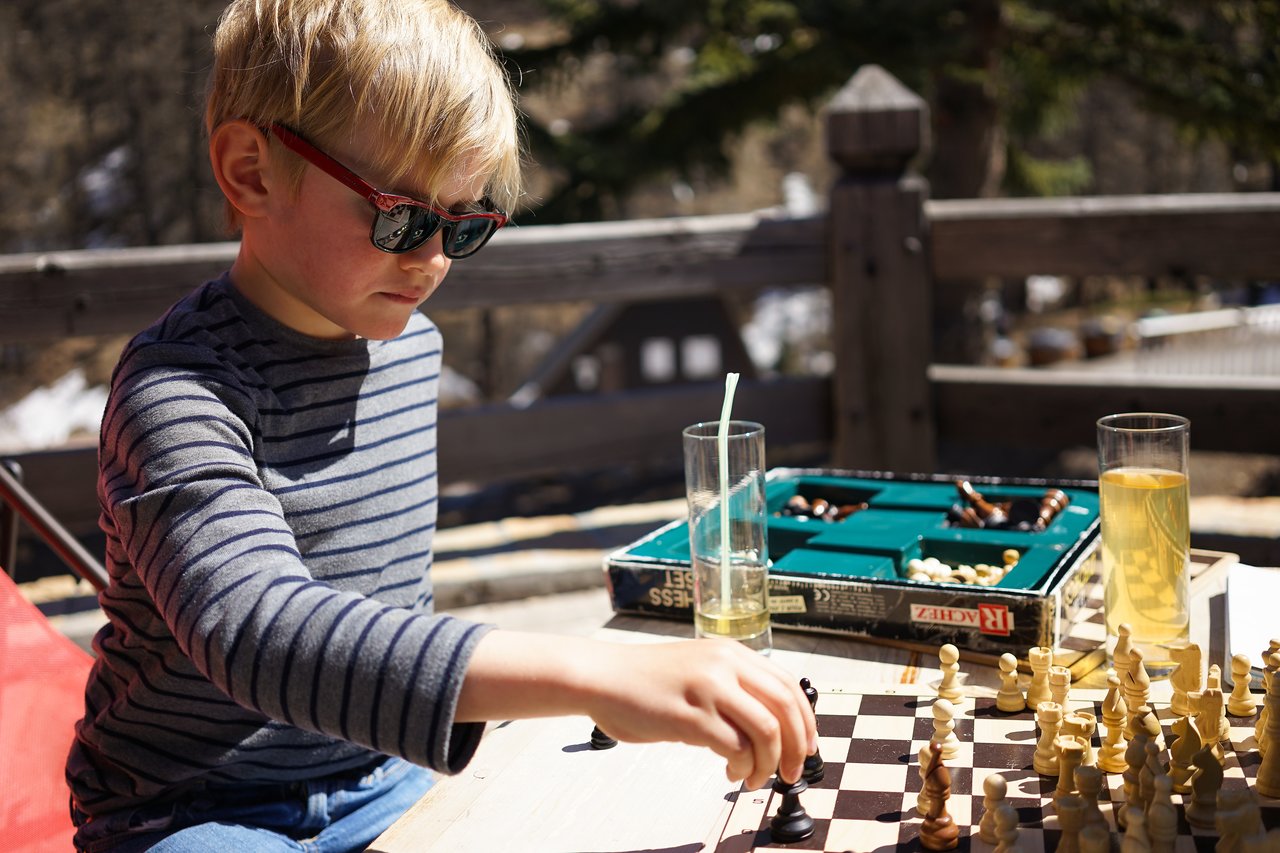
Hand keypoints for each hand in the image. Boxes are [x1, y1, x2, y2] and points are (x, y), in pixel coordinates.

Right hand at [577, 638, 817, 789]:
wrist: (602, 677)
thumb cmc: (645, 680)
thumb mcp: (698, 669)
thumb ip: (731, 686)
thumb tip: (769, 725)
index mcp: (731, 652)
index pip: (788, 686)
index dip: (806, 721)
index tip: (806, 747)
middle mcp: (725, 665)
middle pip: (786, 708)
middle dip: (796, 747)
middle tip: (791, 771)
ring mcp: (709, 689)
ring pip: (767, 731)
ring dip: (769, 763)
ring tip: (755, 778)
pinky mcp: (691, 716)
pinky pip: (736, 748)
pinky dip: (742, 767)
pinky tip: (731, 771)